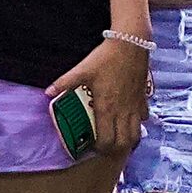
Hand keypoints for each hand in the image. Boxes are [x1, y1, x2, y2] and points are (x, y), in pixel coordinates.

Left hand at [47, 35, 150, 155]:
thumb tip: (47, 92)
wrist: (130, 43)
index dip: (100, 149)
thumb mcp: (83, 69)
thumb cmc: (106, 58)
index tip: (93, 146)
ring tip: (118, 137)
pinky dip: (137, 122)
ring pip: (136, 134)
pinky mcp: (143, 98)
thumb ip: (65, 82)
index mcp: (107, 108)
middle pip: (123, 143)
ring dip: (127, 140)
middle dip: (114, 149)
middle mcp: (123, 112)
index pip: (107, 140)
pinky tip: (130, 118)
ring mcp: (135, 106)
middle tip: (105, 145)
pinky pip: (144, 117)